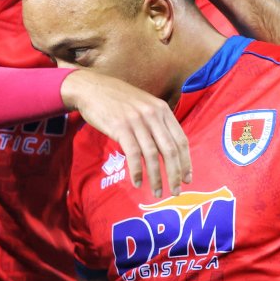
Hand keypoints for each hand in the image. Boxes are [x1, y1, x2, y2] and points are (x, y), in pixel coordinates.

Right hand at [61, 70, 191, 197]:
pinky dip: (137, 171)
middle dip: (175, 174)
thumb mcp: (144, 105)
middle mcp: (153, 114)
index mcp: (162, 110)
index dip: (186, 162)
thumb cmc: (118, 100)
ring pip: (152, 155)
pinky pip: (133, 154)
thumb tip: (168, 149)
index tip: (187, 179)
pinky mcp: (120, 127)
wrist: (92, 88)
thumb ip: (157, 123)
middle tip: (175, 191)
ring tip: (156, 192)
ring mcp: (137, 121)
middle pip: (170, 150)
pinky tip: (137, 183)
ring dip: (156, 177)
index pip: (181, 140)